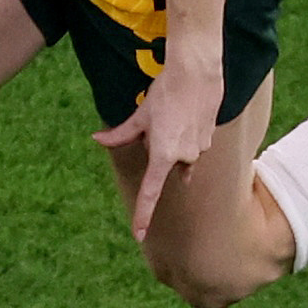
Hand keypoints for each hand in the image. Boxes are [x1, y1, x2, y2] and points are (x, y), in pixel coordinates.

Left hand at [94, 48, 223, 241]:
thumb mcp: (139, 115)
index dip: (143, 215)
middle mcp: (184, 158)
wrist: (197, 72)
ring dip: (173, 141)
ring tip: (173, 113)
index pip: (150, 193)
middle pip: (164, 164)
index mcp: (162, 155)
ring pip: (180, 155)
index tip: (138, 235)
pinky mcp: (210, 139)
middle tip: (158, 120)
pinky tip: (186, 113)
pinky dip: (187, 134)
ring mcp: (200, 149)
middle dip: (158, 149)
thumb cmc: (165, 93)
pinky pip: (193, 145)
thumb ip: (119, 134)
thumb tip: (97, 139)